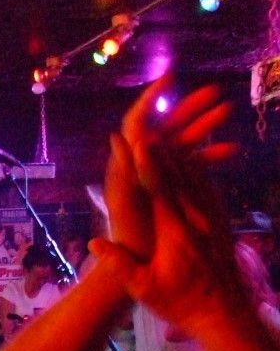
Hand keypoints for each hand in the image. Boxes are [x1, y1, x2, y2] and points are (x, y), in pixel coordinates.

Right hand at [90, 132, 244, 333]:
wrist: (225, 316)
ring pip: (195, 179)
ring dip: (178, 157)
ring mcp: (212, 221)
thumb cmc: (181, 304)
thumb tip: (95, 243)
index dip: (144, 162)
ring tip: (162, 140)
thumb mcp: (145, 290)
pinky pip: (208, 191)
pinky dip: (196, 173)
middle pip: (177, 176)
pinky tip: (190, 166)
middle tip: (142, 129)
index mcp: (175, 233)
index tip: (132, 142)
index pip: (158, 189)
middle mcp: (196, 221)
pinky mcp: (221, 226)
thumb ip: (120, 265)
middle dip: (159, 151)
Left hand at [107, 75, 238, 261]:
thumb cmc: (130, 244)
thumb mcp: (127, 206)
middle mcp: (137, 172)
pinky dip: (207, 156)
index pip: (136, 126)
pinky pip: (187, 168)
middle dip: (187, 109)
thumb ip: (125, 170)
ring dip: (201, 127)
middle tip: (215, 91)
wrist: (134, 273)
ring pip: (178, 145)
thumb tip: (118, 134)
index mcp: (126, 170)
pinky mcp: (167, 195)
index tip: (169, 77)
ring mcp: (153, 182)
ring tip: (228, 110)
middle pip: (162, 130)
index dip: (150, 100)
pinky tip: (232, 149)